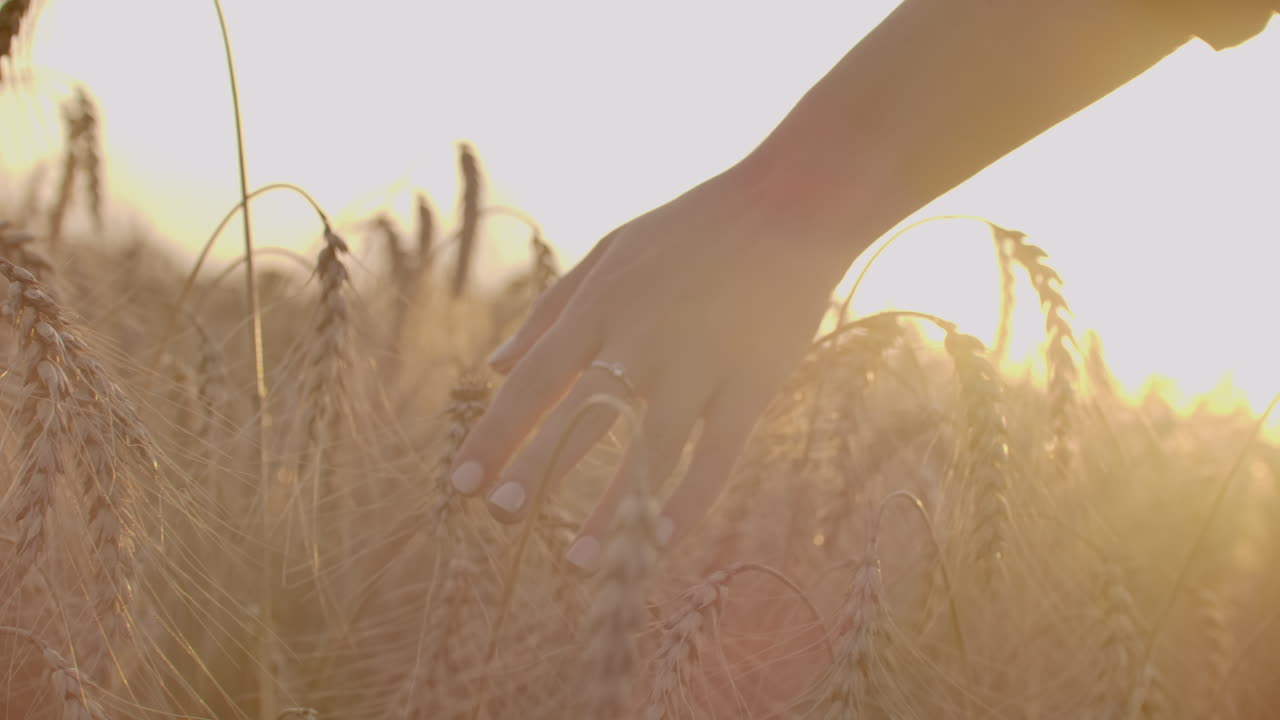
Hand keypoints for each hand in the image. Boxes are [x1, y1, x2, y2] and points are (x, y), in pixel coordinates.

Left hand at [448, 164, 852, 568]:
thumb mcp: (609, 250)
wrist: (789, 205)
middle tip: (503, 519)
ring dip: (610, 511)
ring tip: (579, 562)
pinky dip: (687, 504)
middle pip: (578, 421)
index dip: (494, 437)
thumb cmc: (692, 227)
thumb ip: (549, 310)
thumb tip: (493, 365)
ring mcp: (699, 367)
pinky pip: (715, 458)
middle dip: (535, 473)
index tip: (462, 482)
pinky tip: (659, 542)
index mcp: (601, 307)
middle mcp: (642, 341)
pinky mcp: (750, 385)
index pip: (532, 384)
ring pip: (646, 453)